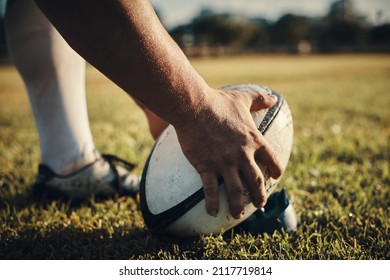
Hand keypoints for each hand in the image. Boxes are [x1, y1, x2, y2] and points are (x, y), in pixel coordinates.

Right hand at [175, 88, 282, 218]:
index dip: (276, 170)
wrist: (194, 107)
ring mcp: (224, 163)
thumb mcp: (243, 99)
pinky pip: (211, 190)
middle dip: (259, 196)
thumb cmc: (218, 102)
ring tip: (238, 214)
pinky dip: (213, 203)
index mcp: (253, 140)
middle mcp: (242, 155)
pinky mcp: (206, 167)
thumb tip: (275, 98)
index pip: (271, 160)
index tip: (276, 177)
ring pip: (236, 191)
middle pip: (256, 182)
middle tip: (260, 205)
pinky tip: (214, 212)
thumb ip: (260, 99)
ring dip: (238, 205)